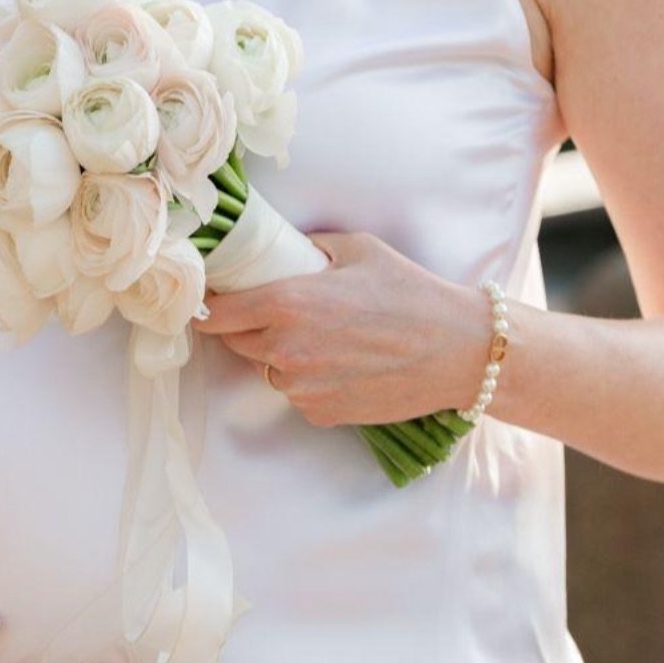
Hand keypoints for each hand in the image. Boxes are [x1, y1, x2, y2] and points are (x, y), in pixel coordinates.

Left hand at [190, 230, 487, 427]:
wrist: (458, 351)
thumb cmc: (410, 292)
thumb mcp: (356, 249)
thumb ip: (308, 249)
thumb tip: (282, 249)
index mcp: (287, 304)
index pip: (215, 313)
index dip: (206, 306)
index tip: (207, 299)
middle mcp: (286, 351)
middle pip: (236, 342)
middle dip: (245, 326)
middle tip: (274, 309)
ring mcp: (302, 388)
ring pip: (267, 369)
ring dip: (279, 353)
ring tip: (322, 334)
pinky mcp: (321, 413)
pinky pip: (296, 392)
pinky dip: (307, 378)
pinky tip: (342, 361)